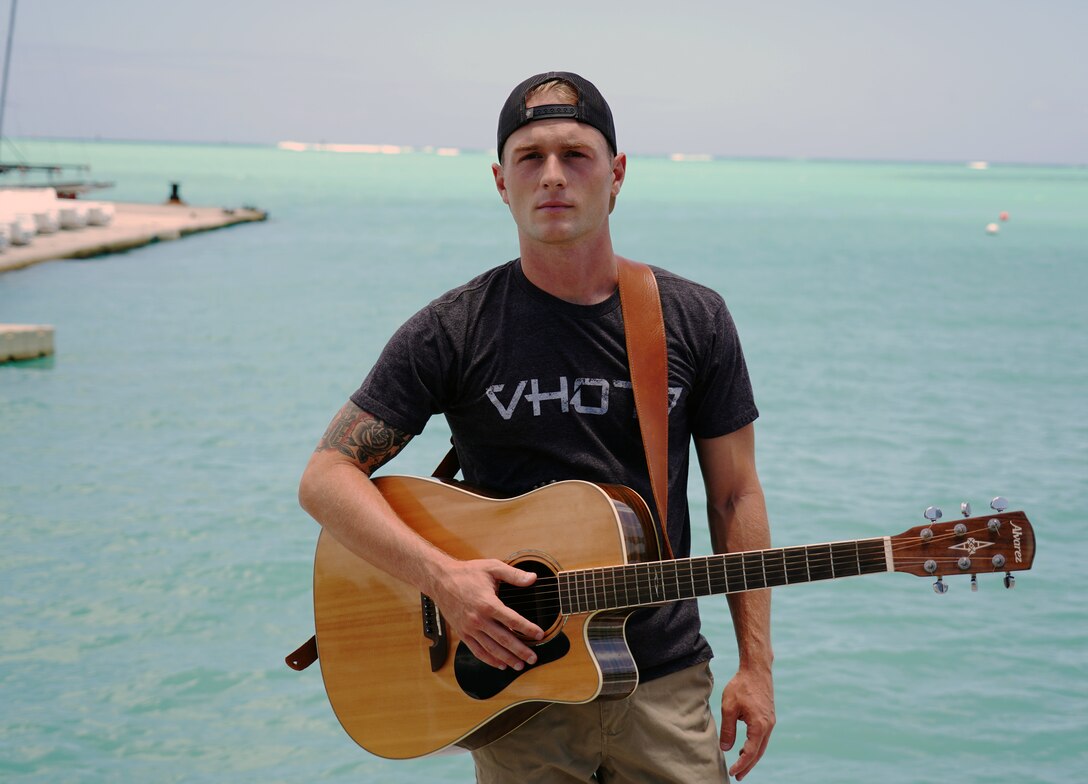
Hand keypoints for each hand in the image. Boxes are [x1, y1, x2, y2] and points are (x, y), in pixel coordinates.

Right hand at [431, 559, 543, 669]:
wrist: (440, 580)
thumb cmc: (466, 573)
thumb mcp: (492, 567)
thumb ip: (514, 574)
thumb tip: (532, 578)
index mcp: (488, 603)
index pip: (513, 620)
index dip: (528, 629)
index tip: (540, 634)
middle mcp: (479, 619)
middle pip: (504, 640)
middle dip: (521, 651)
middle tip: (533, 658)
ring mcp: (470, 628)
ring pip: (492, 649)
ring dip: (507, 659)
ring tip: (519, 665)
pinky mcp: (462, 633)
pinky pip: (477, 651)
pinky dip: (489, 660)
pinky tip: (500, 664)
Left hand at [720, 665, 774, 780]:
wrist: (756, 670)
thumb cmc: (741, 686)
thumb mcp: (729, 707)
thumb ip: (728, 729)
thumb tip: (726, 748)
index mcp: (759, 726)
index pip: (751, 752)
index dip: (742, 764)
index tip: (733, 772)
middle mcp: (768, 726)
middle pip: (759, 752)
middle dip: (748, 765)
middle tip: (738, 776)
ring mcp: (770, 721)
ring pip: (761, 745)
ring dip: (751, 756)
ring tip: (740, 765)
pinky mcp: (768, 717)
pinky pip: (762, 737)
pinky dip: (754, 745)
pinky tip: (745, 747)